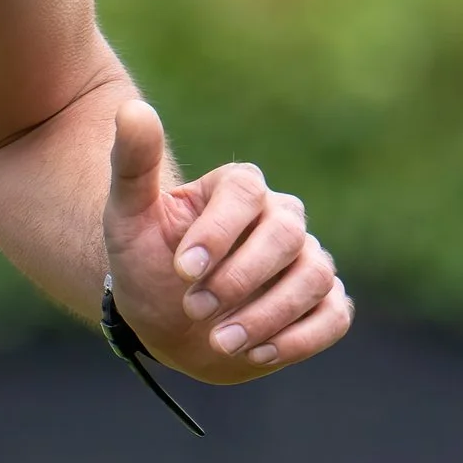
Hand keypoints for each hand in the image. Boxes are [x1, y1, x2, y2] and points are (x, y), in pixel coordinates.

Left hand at [101, 99, 351, 384]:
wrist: (163, 322)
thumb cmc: (145, 262)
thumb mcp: (127, 215)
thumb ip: (132, 163)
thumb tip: (133, 109)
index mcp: (237, 188)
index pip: (245, 192)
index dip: (218, 231)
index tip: (182, 269)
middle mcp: (280, 217)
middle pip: (286, 234)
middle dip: (241, 277)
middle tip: (194, 308)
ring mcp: (306, 260)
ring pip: (314, 276)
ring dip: (268, 314)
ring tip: (220, 341)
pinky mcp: (322, 303)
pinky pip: (334, 315)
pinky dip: (301, 337)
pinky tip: (258, 353)